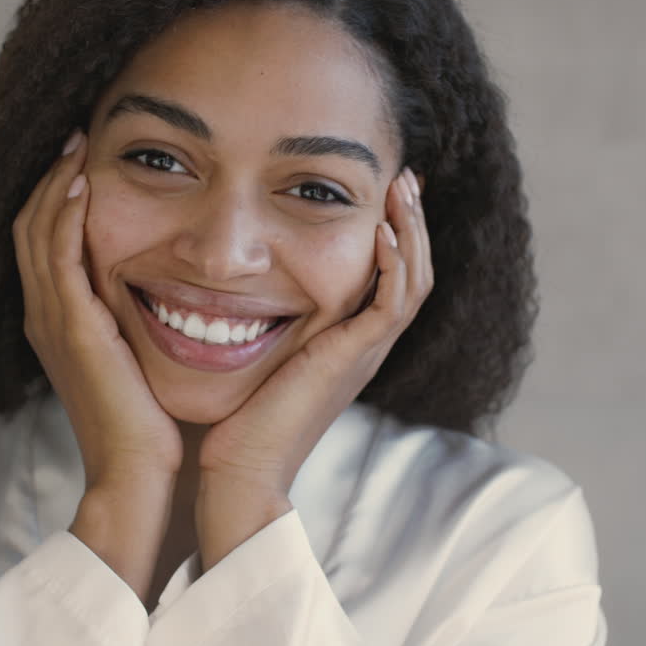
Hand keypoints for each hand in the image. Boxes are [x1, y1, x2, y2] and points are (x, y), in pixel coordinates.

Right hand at [13, 130, 183, 489]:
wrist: (141, 474)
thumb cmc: (153, 424)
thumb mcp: (139, 359)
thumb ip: (139, 321)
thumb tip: (174, 288)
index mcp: (58, 324)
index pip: (42, 243)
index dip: (55, 199)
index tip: (82, 161)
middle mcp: (46, 318)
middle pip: (28, 228)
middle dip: (48, 179)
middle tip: (74, 137)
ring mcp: (53, 322)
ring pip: (35, 232)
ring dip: (54, 183)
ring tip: (75, 144)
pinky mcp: (71, 327)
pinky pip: (57, 255)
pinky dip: (64, 215)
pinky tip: (82, 183)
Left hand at [195, 170, 431, 559]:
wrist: (239, 469)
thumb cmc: (234, 418)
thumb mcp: (255, 352)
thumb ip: (261, 317)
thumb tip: (231, 280)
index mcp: (348, 344)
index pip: (390, 278)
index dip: (395, 234)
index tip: (383, 192)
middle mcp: (365, 347)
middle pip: (414, 273)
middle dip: (412, 221)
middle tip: (405, 176)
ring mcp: (365, 354)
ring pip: (414, 282)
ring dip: (411, 231)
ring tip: (402, 187)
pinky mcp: (354, 359)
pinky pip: (392, 304)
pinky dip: (393, 265)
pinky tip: (382, 229)